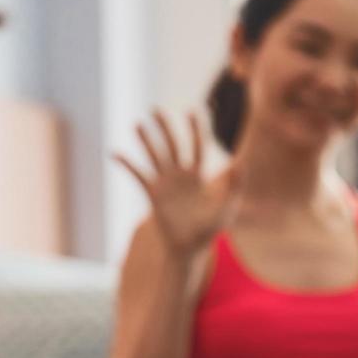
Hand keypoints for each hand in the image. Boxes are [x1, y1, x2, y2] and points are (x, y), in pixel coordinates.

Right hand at [113, 109, 238, 261]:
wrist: (189, 247)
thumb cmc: (209, 229)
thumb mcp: (226, 206)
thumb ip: (235, 184)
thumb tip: (241, 161)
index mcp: (199, 175)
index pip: (198, 146)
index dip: (196, 129)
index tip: (192, 110)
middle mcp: (180, 175)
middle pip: (172, 145)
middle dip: (165, 128)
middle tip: (156, 110)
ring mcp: (165, 183)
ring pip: (155, 156)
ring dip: (146, 141)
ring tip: (137, 124)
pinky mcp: (153, 194)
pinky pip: (139, 175)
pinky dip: (128, 164)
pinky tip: (115, 154)